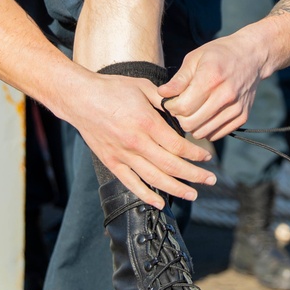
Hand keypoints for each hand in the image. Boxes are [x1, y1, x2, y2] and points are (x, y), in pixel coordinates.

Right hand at [66, 73, 215, 208]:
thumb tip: (185, 109)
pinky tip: (160, 203)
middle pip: (171, 166)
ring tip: (193, 194)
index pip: (177, 146)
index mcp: (146, 123)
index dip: (195, 154)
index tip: (207, 157)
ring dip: (176, 189)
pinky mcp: (111, 162)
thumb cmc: (112, 89)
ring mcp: (122, 155)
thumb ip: (165, 101)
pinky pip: (131, 183)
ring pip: (154, 178)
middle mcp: (136, 143)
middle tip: (211, 180)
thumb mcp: (143, 86)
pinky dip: (146, 195)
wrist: (79, 98)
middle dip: (194, 175)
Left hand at [158, 35, 263, 141]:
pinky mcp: (242, 117)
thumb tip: (162, 94)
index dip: (171, 107)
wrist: (252, 56)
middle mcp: (226, 95)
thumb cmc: (219, 54)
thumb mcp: (195, 58)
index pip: (183, 107)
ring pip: (202, 133)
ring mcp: (236, 108)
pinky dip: (206, 129)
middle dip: (179, 118)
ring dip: (192, 125)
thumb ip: (179, 79)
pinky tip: (205, 115)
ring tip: (192, 111)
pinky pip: (216, 134)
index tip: (170, 101)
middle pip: (190, 123)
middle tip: (180, 107)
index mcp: (211, 77)